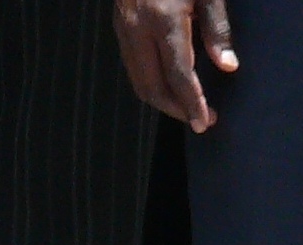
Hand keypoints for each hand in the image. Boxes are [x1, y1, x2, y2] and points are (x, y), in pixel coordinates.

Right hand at [114, 0, 236, 130]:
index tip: (205, 122)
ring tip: (187, 107)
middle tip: (200, 119)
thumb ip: (216, 28)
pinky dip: (152, 85)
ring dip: (164, 102)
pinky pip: (134, 70)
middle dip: (177, 110)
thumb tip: (227, 66)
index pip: (178, 75)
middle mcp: (138, 32)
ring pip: (140, 84)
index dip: (193, 103)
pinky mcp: (119, 31)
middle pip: (154, 89)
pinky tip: (170, 86)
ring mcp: (124, 32)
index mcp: (163, 20)